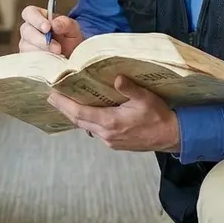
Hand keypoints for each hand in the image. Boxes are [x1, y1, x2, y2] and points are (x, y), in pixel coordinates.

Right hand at [19, 5, 84, 55]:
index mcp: (38, 16)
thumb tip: (54, 24)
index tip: (48, 28)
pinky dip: (40, 60)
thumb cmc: (69, 37)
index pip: (29, 12)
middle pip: (26, 30)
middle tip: (56, 47)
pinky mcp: (27, 57)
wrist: (72, 54)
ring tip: (57, 55)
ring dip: (42, 51)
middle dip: (41, 39)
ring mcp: (26, 44)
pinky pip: (28, 58)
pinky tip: (50, 60)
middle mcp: (29, 29)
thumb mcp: (72, 27)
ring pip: (26, 46)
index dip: (36, 20)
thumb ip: (65, 23)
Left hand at [48, 75, 180, 152]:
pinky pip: (96, 131)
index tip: (52, 95)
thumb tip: (116, 78)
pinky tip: (87, 113)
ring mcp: (110, 141)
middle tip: (52, 97)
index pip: (79, 113)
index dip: (64, 104)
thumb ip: (129, 88)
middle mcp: (106, 134)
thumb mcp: (146, 98)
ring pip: (86, 127)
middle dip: (65, 109)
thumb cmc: (159, 116)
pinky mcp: (115, 143)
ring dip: (76, 115)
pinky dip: (87, 121)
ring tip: (66, 103)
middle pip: (79, 121)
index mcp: (110, 122)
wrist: (172, 136)